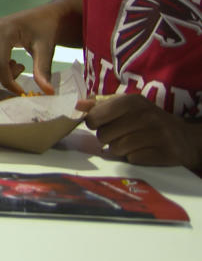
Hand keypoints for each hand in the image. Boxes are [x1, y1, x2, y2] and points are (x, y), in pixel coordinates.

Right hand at [0, 9, 58, 94]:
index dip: (8, 81)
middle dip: (1, 76)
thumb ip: (43, 70)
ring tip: (11, 65)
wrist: (43, 17)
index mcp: (6, 30)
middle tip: (19, 70)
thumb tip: (48, 92)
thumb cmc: (46, 31)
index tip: (21, 91)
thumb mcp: (46, 50)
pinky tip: (1, 60)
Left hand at [78, 94, 201, 169]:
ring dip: (118, 150)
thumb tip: (77, 105)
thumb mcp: (127, 106)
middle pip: (104, 135)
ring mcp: (157, 134)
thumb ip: (100, 105)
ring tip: (129, 143)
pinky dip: (132, 158)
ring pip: (116, 149)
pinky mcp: (164, 153)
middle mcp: (145, 115)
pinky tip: (142, 151)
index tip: (98, 124)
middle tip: (117, 135)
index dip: (93, 123)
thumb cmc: (147, 120)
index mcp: (132, 101)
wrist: (183, 137)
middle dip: (106, 138)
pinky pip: (132, 160)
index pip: (96, 115)